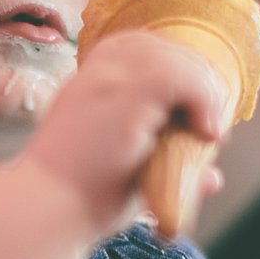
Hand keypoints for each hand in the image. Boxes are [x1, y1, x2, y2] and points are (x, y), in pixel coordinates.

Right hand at [24, 29, 227, 242]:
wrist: (46, 212)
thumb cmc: (79, 201)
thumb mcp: (130, 174)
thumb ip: (169, 167)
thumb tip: (212, 176)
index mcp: (88, 82)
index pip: (138, 47)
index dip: (174, 66)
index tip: (193, 106)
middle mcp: (95, 74)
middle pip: (159, 46)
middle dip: (195, 77)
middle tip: (209, 121)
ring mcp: (106, 81)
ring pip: (173, 57)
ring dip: (203, 89)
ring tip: (209, 128)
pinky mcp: (121, 97)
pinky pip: (177, 76)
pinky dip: (203, 98)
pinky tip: (206, 132)